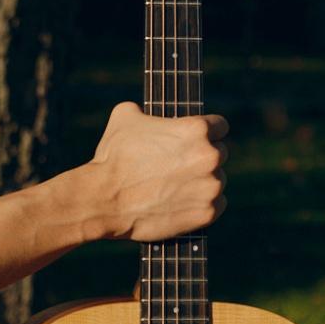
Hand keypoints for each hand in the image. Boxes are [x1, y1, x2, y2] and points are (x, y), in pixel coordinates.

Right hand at [89, 101, 227, 242]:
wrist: (103, 200)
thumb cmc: (113, 157)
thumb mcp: (124, 116)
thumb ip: (146, 110)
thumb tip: (146, 111)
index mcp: (197, 129)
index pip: (221, 126)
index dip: (207, 132)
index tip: (195, 141)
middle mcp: (210, 156)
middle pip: (219, 154)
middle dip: (202, 158)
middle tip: (178, 166)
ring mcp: (210, 186)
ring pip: (218, 180)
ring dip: (203, 182)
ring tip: (175, 186)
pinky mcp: (207, 213)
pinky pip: (216, 205)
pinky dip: (203, 204)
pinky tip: (182, 202)